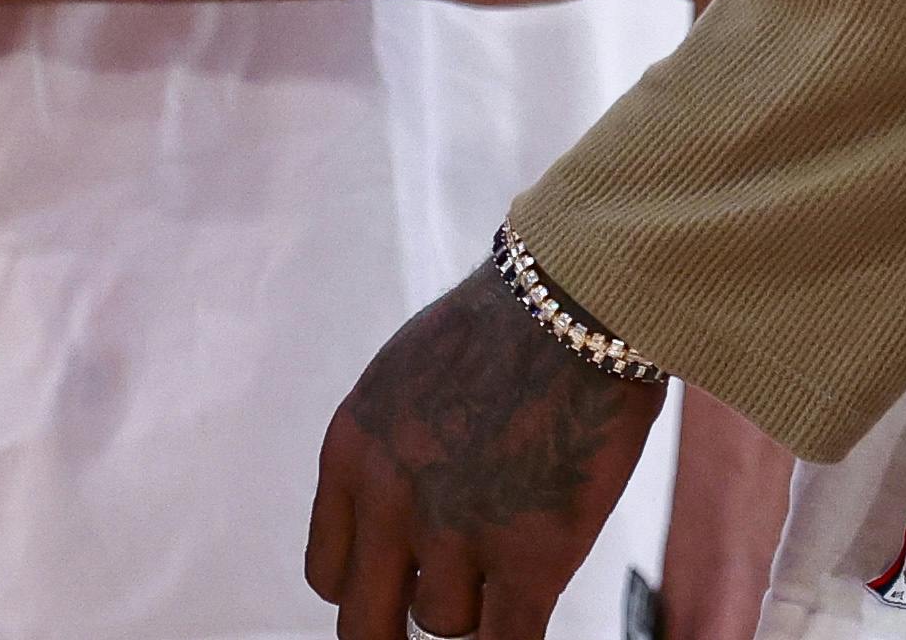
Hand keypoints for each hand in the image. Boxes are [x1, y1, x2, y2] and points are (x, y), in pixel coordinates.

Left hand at [308, 265, 659, 639]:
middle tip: (442, 605)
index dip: (367, 585)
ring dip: (481, 601)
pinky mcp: (530, 557)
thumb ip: (387, 453)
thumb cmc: (506, 329)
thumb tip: (396, 523)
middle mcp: (389, 499)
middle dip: (398, 625)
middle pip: (365, 625)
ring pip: (448, 625)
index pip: (327, 572)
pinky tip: (529, 607)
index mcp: (351, 452)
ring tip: (517, 544)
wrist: (579, 299)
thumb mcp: (403, 378)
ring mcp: (457, 533)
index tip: (398, 582)